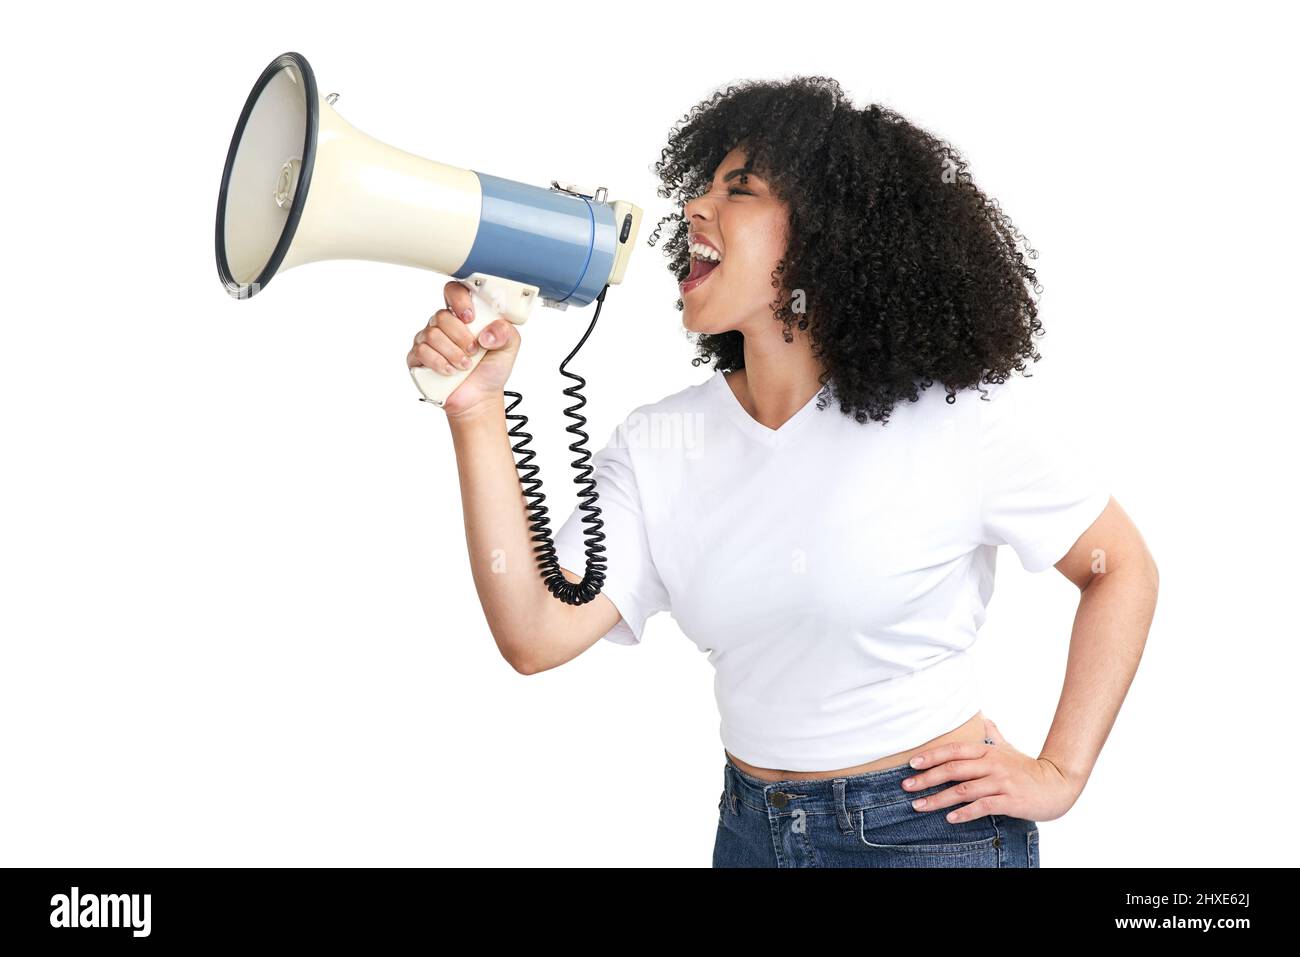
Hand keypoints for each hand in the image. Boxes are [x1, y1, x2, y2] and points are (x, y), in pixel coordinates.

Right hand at [406, 280, 521, 419]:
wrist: (480, 397)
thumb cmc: (490, 368)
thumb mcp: (509, 347)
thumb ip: (505, 332)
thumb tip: (487, 333)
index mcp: (463, 315)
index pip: (453, 291)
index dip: (459, 300)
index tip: (470, 317)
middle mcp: (443, 325)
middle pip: (441, 316)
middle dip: (461, 337)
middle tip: (474, 351)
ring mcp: (428, 340)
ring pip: (432, 335)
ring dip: (453, 353)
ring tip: (465, 365)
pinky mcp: (417, 358)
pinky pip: (421, 352)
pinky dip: (440, 363)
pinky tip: (451, 371)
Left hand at [899, 718, 1081, 823]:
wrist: (1059, 784)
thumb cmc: (1029, 768)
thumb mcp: (1009, 749)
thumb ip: (994, 735)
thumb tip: (984, 718)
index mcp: (988, 752)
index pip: (954, 750)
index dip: (931, 756)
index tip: (912, 763)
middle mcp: (991, 765)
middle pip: (953, 769)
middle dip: (926, 778)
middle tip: (905, 786)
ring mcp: (1001, 783)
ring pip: (963, 790)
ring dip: (938, 799)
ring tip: (918, 806)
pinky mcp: (1010, 801)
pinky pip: (983, 806)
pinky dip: (965, 813)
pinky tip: (950, 818)